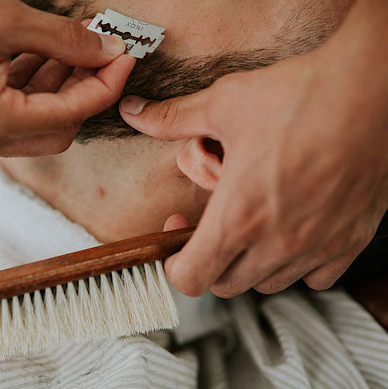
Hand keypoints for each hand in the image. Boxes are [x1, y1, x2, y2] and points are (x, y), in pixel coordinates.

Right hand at [0, 1, 134, 157]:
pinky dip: (21, 99)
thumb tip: (106, 52)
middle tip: (98, 56)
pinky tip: (30, 62)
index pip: (69, 115)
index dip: (105, 85)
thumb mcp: (10, 20)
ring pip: (26, 132)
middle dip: (80, 95)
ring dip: (51, 96)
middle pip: (52, 135)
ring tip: (62, 51)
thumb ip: (67, 42)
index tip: (123, 57)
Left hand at [119, 1, 387, 297]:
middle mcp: (278, 241)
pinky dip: (299, 265)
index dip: (173, 263)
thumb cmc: (301, 95)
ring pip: (269, 283)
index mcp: (238, 216)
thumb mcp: (223, 104)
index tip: (177, 232)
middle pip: (226, 284)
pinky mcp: (352, 240)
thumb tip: (134, 112)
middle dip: (208, 260)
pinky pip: (317, 277)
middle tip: (209, 223)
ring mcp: (318, 245)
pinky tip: (292, 230)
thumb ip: (174, 118)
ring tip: (250, 224)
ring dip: (251, 264)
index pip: (191, 279)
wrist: (372, 89)